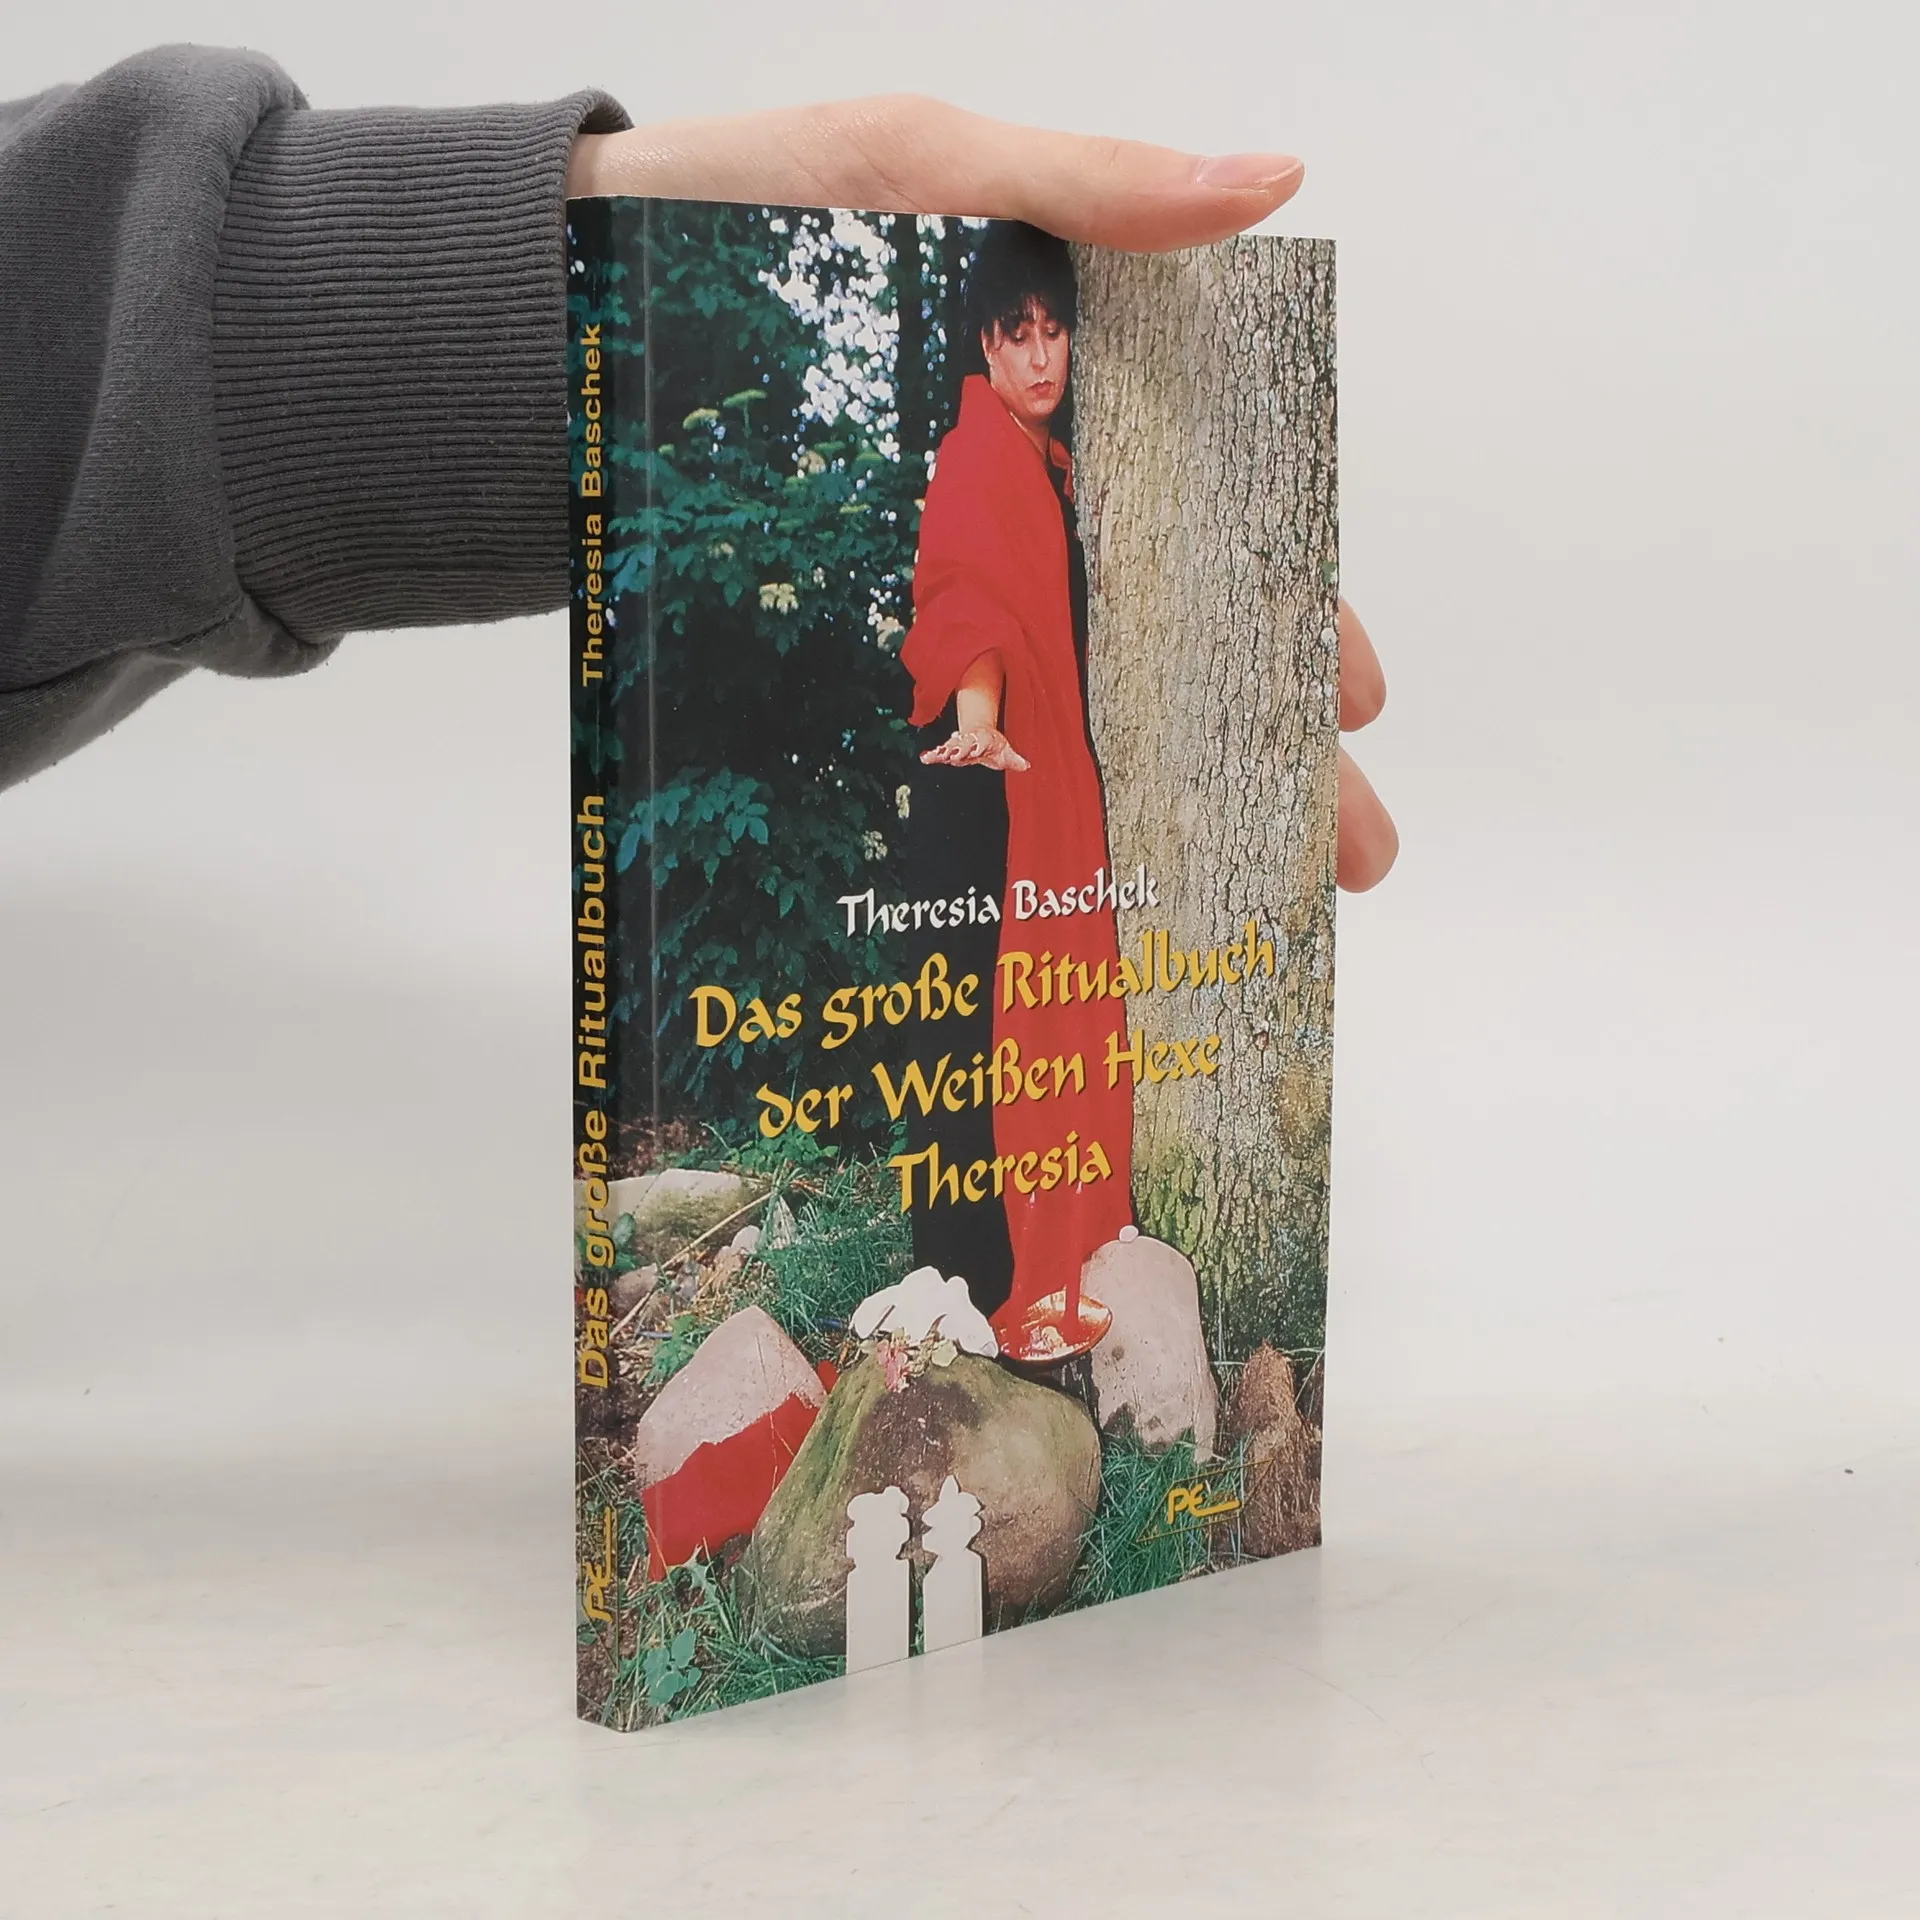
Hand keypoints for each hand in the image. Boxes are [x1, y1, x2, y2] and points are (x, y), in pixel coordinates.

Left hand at [570, 99, 1395, 890]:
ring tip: (1220, 902)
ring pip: (1067, 711)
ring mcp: (924, 584)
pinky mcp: (838, 634)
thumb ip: (1086, 186)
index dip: (1287, 615)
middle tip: (1338, 849)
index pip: (1203, 527)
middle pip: (1158, 644)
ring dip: (1152, 808)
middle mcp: (1006, 513)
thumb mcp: (922, 164)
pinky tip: (1061, 886)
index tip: (1350, 700)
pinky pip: (939, 734)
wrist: (552, 314)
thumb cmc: (737, 223)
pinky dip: (1007, 810)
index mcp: (1055, 413)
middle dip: (1253, 748)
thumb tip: (1268, 182)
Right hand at [920, 726, 1030, 773]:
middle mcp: (969, 741)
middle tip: (953, 755)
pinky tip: (924, 758)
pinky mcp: (950, 749)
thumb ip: (1014, 759)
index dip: (978, 747)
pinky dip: (932, 755)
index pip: (981, 743)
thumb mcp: (1005, 752)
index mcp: (983, 740)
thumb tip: (1027, 766)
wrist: (980, 732)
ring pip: (949, 748)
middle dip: (958, 749)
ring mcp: (959, 745)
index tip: (976, 750)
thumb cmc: (993, 744)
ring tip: (932, 756)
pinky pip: (940, 753)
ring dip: (941, 752)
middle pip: (963, 745)